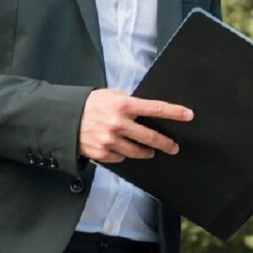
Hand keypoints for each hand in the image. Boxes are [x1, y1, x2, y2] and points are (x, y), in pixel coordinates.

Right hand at [78, 88, 192, 162]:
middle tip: (173, 146)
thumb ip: (128, 101)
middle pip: (151, 137)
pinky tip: (122, 148)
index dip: (175, 112)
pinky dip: (124, 153)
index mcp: (123, 105)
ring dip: (147, 151)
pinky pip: (122, 157)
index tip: (188, 115)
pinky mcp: (103, 153)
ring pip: (138, 151)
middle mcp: (119, 123)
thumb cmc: (89, 104)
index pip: (156, 108)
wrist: (63, 119)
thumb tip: (145, 108)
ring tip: (151, 150)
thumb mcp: (110, 94)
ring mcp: (111, 140)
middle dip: (166, 143)